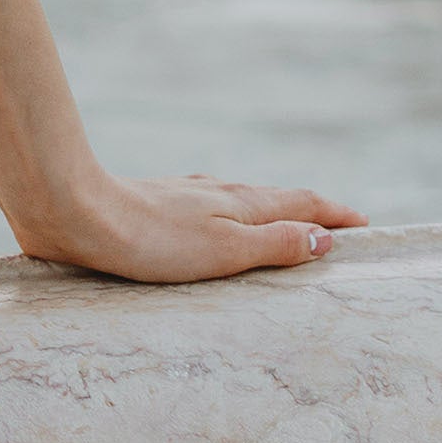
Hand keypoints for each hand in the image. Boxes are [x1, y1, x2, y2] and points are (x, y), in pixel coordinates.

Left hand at [3, 161, 362, 284]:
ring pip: (243, 200)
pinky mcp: (157, 204)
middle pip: (277, 198)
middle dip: (311, 212)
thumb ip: (275, 243)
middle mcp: (218, 192)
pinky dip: (233, 215)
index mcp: (242, 203)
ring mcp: (187, 195)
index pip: (303, 205)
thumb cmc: (152, 239)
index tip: (366, 226)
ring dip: (271, 211)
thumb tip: (325, 239)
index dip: (336, 216)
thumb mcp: (225, 250)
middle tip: (337, 227)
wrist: (75, 211)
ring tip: (285, 225)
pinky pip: (211, 207)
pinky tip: (214, 221)